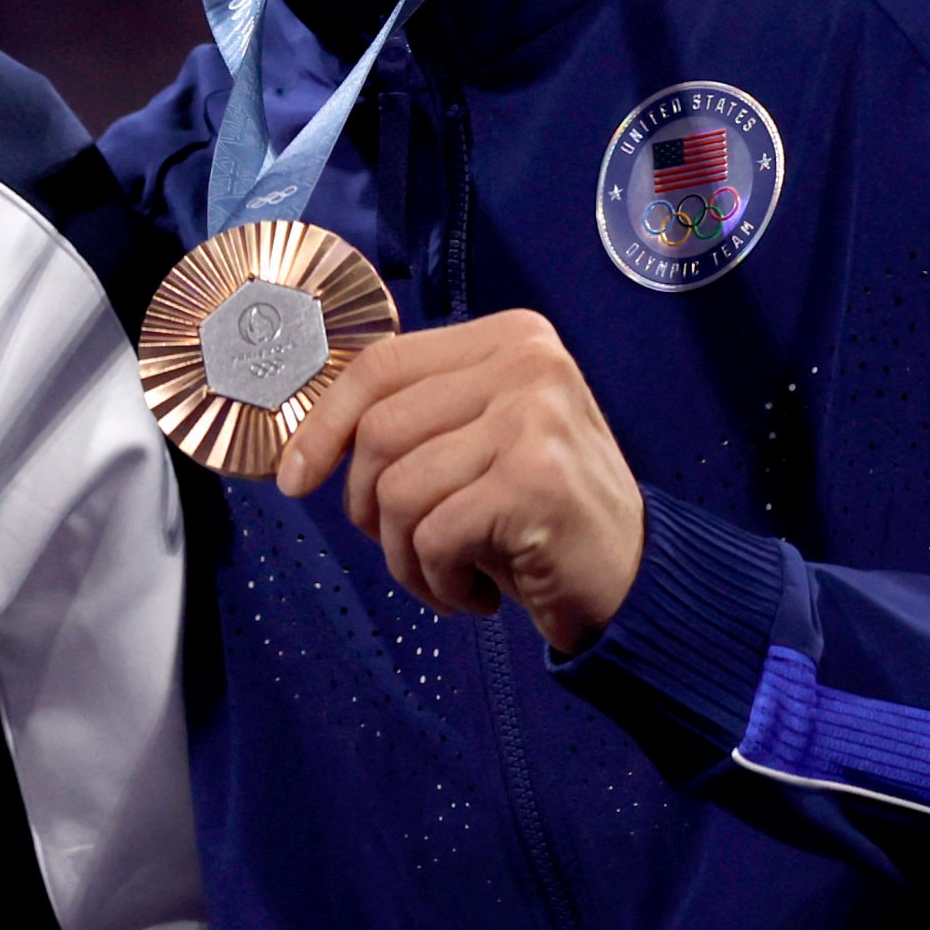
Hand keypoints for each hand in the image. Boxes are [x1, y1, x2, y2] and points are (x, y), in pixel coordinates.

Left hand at [274, 311, 642, 653]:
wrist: (634, 583)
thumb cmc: (538, 514)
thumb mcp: (478, 439)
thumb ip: (414, 414)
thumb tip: (307, 434)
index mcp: (509, 338)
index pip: (379, 366)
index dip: (322, 425)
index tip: (294, 478)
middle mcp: (528, 363)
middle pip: (379, 432)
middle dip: (368, 508)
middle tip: (409, 546)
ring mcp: (535, 418)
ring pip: (397, 489)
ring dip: (406, 555)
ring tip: (449, 573)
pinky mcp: (535, 481)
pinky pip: (432, 536)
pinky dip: (438, 580)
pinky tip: (479, 591)